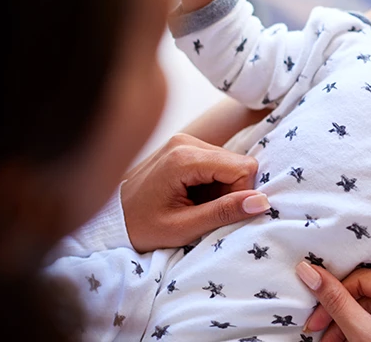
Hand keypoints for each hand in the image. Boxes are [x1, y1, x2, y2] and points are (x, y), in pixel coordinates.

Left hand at [121, 133, 268, 252]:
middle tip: (204, 212)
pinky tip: (192, 196)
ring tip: (195, 206)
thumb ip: (223, 213)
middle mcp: (185, 141)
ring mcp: (183, 141)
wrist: (108, 219)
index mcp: (184, 157)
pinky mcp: (183, 146)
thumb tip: (262, 202)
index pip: (242, 167)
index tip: (218, 214)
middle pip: (237, 163)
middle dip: (231, 191)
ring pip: (229, 163)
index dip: (240, 194)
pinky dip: (212, 183)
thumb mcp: (182, 228)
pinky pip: (216, 162)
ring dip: (222, 188)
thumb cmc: (141, 227)